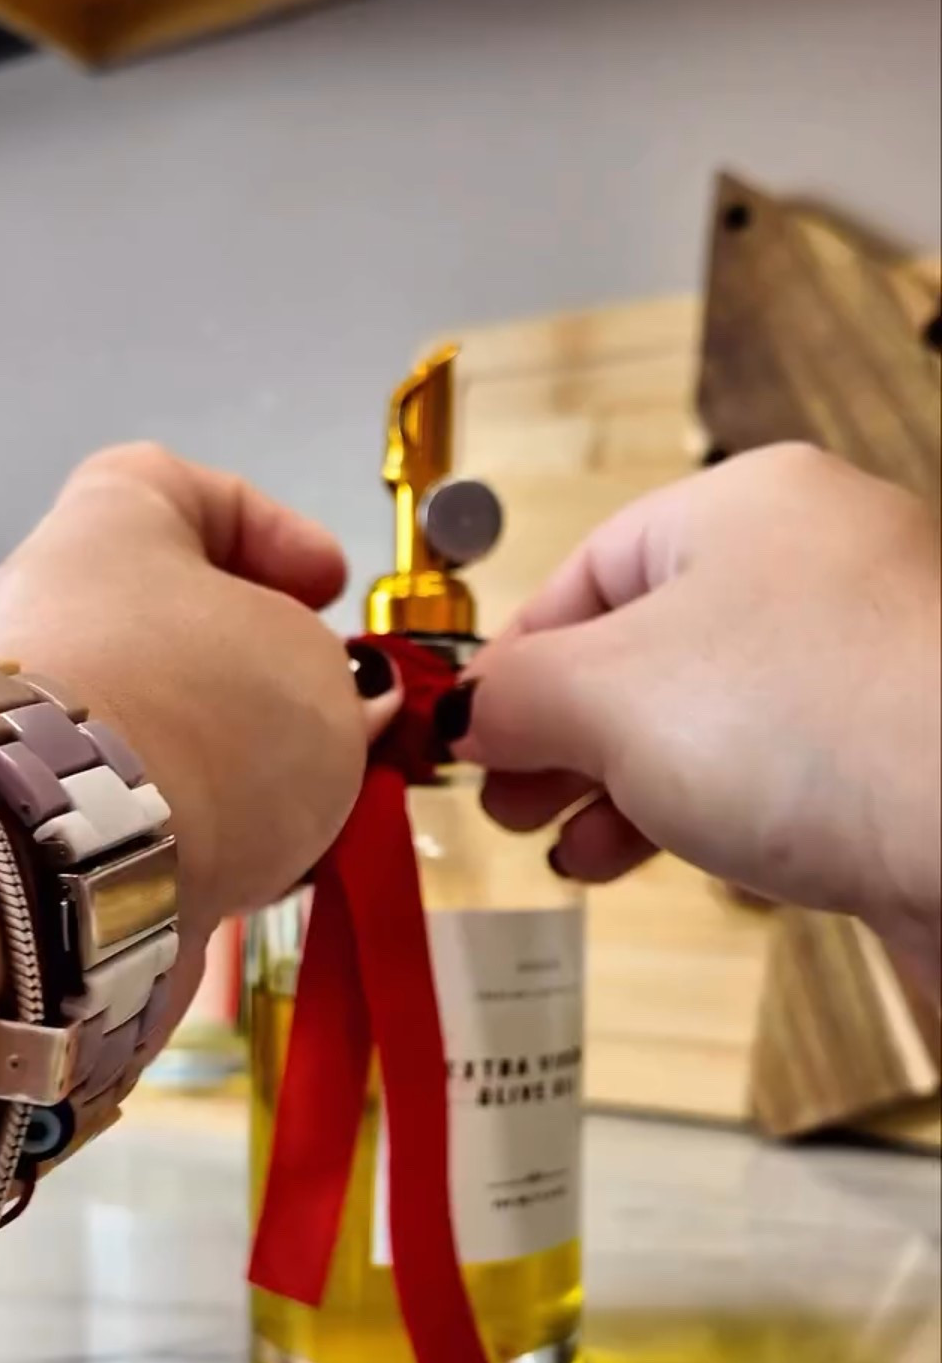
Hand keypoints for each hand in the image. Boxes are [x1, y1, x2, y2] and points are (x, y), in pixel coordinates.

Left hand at [0, 443, 397, 949]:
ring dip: (240, 754)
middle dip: (265, 668)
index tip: (332, 589)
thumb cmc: (210, 711)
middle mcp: (51, 610)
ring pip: (163, 721)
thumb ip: (335, 676)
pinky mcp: (36, 816)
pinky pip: (139, 801)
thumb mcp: (320, 669)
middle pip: (176, 620)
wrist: (85, 855)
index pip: (186, 489)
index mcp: (105, 526)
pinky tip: (261, 853)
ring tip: (312, 798)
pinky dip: (201, 819)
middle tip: (335, 707)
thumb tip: (337, 707)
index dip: (274, 530)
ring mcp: (33, 718)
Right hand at [448, 445, 940, 981]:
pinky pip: (769, 770)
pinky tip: (655, 857)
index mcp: (746, 505)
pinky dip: (697, 810)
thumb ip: (514, 699)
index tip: (464, 737)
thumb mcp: (609, 698)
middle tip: (508, 800)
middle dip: (560, 737)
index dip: (512, 663)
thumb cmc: (826, 731)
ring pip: (703, 717)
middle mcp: (815, 565)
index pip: (585, 571)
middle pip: (642, 648)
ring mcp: (865, 662)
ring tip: (572, 848)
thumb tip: (465, 716)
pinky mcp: (897, 753)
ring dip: (619, 787)